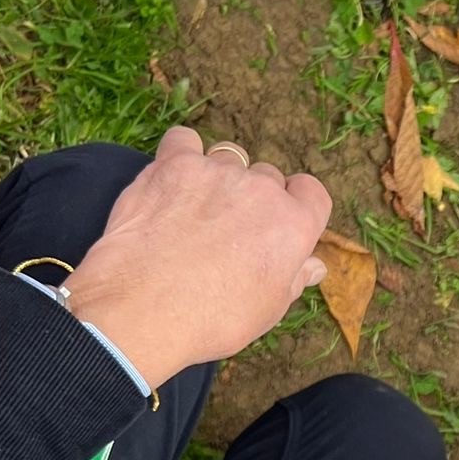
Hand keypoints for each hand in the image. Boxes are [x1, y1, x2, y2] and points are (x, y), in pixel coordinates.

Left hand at [62, 128, 330, 386]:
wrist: (144, 310)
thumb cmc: (211, 319)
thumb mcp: (267, 310)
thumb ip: (293, 278)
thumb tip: (314, 266)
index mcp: (293, 225)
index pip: (311, 193)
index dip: (295, 206)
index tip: (276, 224)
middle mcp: (262, 190)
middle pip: (267, 177)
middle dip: (252, 198)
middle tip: (226, 231)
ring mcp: (217, 172)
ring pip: (228, 157)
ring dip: (218, 176)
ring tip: (196, 208)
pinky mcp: (174, 165)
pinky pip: (184, 140)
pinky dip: (181, 153)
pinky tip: (172, 177)